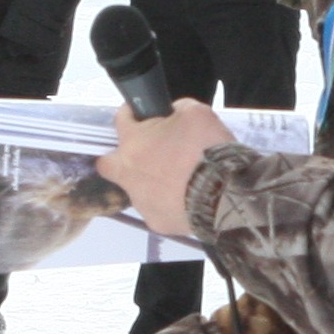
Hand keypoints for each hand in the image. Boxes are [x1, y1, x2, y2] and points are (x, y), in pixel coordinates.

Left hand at [96, 98, 232, 239]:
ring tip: (179, 180)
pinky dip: (168, 204)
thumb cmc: (207, 149)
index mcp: (133, 142)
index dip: (132, 115)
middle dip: (121, 158)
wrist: (226, 193)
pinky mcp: (157, 223)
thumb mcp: (196, 112)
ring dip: (151, 182)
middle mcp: (128, 173)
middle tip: (147, 154)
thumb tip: (172, 115)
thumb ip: (176, 110)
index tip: (142, 115)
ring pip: (136, 189)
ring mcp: (141, 202)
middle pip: (108, 164)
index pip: (120, 120)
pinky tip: (187, 199)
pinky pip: (157, 209)